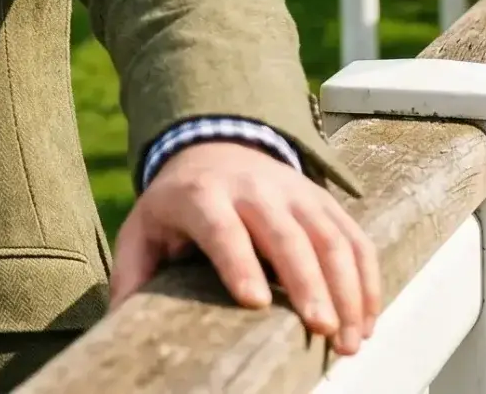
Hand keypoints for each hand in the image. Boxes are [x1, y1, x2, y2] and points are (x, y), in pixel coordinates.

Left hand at [111, 141, 379, 356]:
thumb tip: (118, 322)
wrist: (214, 146)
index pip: (221, 227)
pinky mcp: (324, 202)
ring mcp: (296, 192)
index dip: (238, 261)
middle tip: (320, 329)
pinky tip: (367, 320)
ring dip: (347, 289)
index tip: (253, 301)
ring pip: (330, 237)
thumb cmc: (177, 205)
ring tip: (349, 340)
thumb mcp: (143, 228)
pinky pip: (355, 239)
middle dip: (307, 282)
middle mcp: (254, 189)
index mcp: (202, 196)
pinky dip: (367, 280)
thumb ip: (132, 272)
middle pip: (286, 234)